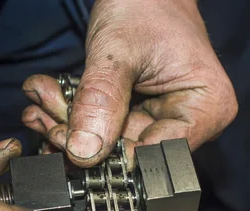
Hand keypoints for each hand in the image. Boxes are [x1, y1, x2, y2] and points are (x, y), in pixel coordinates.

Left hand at [22, 0, 237, 167]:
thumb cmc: (146, 5)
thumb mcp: (118, 51)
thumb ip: (101, 100)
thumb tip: (84, 152)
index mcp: (207, 108)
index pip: (157, 154)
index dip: (111, 156)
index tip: (69, 144)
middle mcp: (190, 122)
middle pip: (129, 152)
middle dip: (80, 136)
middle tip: (45, 117)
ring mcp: (161, 119)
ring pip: (109, 143)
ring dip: (69, 125)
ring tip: (42, 99)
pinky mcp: (137, 116)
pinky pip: (102, 128)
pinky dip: (73, 115)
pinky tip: (50, 100)